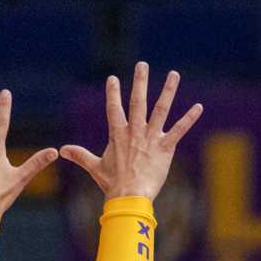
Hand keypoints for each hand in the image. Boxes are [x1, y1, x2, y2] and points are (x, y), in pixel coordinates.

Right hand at [60, 62, 201, 201]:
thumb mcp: (94, 166)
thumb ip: (80, 155)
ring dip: (168, 91)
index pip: (114, 108)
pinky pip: (179, 130)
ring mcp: (151, 138)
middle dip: (140, 81)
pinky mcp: (165, 149)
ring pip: (160, 109)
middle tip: (142, 64)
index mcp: (118, 134)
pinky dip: (189, 119)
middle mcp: (135, 132)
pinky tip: (199, 107)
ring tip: (174, 74)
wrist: (129, 196)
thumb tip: (61, 149)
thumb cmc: (112, 183)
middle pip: (138, 101)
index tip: (113, 78)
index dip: (113, 93)